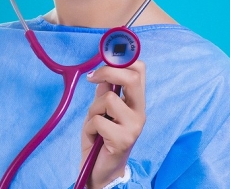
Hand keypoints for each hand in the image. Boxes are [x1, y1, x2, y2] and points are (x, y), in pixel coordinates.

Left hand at [81, 61, 146, 188]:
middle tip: (91, 78)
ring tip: (94, 123)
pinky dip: (89, 127)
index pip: (139, 70)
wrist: (101, 170)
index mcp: (136, 102)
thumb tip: (100, 73)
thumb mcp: (100, 111)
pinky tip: (94, 138)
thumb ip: (103, 93)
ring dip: (93, 109)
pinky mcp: (124, 139)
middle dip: (107, 72)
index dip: (122, 58)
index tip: (102, 61)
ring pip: (108, 98)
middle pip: (132, 77)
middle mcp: (140, 112)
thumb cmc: (100, 140)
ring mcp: (134, 126)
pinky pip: (98, 120)